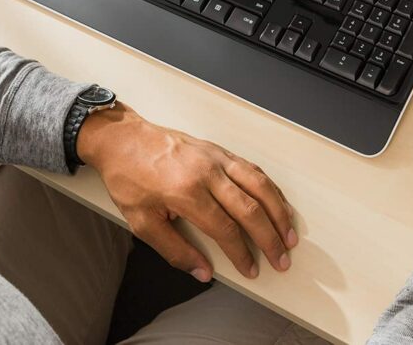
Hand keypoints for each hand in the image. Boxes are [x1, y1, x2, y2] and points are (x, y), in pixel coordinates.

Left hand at [76, 102, 297, 281]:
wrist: (122, 140)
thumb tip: (202, 272)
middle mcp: (207, 173)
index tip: (251, 270)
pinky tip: (276, 202)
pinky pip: (251, 168)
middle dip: (269, 237)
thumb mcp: (141, 222)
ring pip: (258, 185)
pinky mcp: (218, 150)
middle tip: (282, 259)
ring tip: (289, 234)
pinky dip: (269, 187)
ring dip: (278, 211)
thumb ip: (174, 250)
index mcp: (186, 193)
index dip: (242, 254)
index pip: (225, 229)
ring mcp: (216, 158)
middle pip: (250, 209)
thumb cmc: (128, 178)